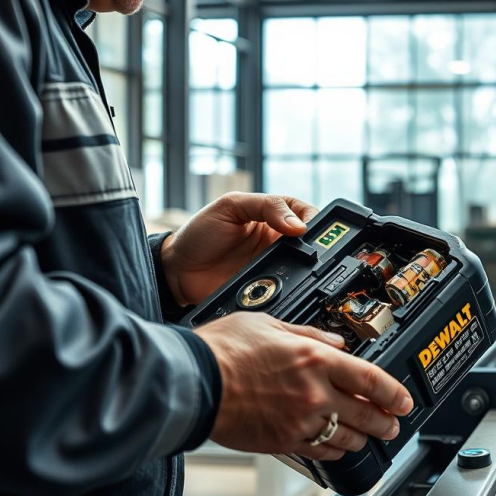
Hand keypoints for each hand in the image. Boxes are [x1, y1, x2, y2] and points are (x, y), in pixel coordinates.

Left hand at [161, 192, 318, 305]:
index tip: (309, 227)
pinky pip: (291, 290)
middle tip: (313, 250)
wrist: (177, 272)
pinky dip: (295, 289)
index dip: (314, 219)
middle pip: (313, 241)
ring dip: (309, 268)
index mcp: (273, 216)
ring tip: (306, 268)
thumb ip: (266, 207)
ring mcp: (275, 266)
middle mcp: (278, 241)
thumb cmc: (200, 233)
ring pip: (307, 267)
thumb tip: (298, 225)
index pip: (306, 213)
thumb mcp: (231, 206)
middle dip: (319, 245)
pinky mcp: (270, 289)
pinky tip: (294, 285)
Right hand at [196, 312, 414, 460]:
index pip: (371, 379)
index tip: (404, 400)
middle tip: (394, 424)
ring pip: (346, 436)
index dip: (394, 393)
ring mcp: (300, 420)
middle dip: (386, 422)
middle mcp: (314, 392)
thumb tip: (334, 341)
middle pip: (366, 413)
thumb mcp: (269, 323)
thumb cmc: (222, 349)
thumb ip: (308, 333)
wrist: (191, 381)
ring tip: (368, 437)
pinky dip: (333, 451)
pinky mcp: (282, 441)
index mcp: (315, 358)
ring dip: (362, 438)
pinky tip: (337, 448)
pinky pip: (320, 451)